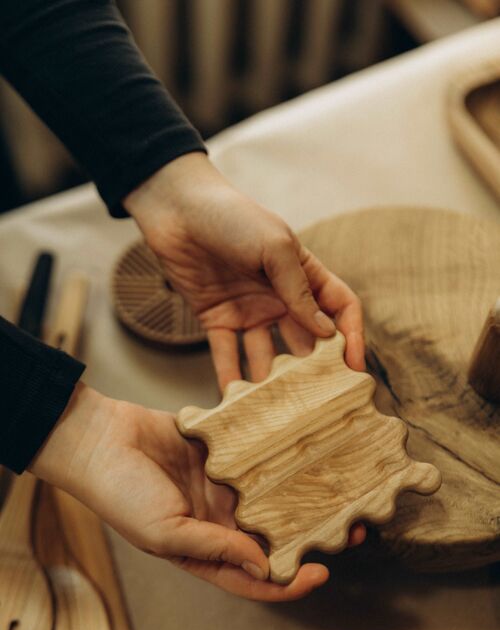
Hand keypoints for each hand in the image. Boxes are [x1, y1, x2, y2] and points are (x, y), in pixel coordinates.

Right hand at [30, 383, 364, 600]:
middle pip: (271, 535)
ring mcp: (221, 485)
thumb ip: (216, 548)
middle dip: (308, 535)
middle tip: (349, 529)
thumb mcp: (166, 532)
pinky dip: (278, 454)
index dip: (288, 581)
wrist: (98, 438)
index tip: (321, 571)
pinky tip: (306, 449)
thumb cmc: (121, 493)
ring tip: (339, 489)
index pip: (253, 577)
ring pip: (271, 495)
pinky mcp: (220, 451)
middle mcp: (218, 521)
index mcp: (203, 550)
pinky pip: (255, 455)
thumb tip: (265, 566)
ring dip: (302, 494)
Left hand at [124, 153, 364, 388]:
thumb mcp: (274, 247)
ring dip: (273, 383)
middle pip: (307, 340)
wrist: (176, 211)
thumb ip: (298, 290)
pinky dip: (232, 379)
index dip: (351, 335)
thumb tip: (326, 332)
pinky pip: (229, 355)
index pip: (340, 308)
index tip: (354, 369)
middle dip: (314, 370)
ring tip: (278, 411)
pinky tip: (236, 405)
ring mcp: (251, 311)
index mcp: (304, 273)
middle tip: (319, 402)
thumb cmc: (232, 218)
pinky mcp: (218, 320)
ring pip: (268, 355)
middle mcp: (281, 297)